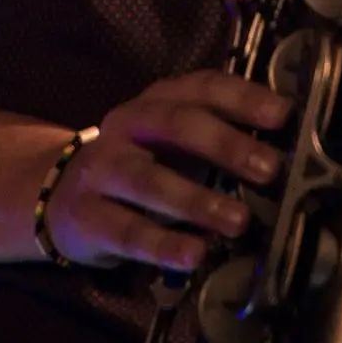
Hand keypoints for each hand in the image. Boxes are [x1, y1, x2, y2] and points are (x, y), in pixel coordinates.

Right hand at [41, 70, 291, 271]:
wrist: (58, 196)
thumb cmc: (137, 166)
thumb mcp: (170, 144)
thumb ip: (217, 143)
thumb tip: (283, 157)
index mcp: (156, 101)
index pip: (201, 88)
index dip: (242, 98)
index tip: (281, 116)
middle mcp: (126, 126)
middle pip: (175, 125)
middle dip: (225, 145)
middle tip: (268, 169)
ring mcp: (102, 170)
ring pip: (148, 180)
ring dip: (197, 200)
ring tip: (238, 221)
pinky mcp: (85, 216)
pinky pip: (127, 231)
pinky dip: (164, 244)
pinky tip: (194, 254)